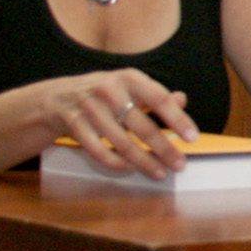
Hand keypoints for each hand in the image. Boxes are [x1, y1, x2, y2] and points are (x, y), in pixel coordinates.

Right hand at [41, 71, 196, 178]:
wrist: (57, 97)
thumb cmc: (104, 93)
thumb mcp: (130, 86)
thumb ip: (156, 94)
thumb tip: (182, 99)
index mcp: (129, 78)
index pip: (159, 98)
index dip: (177, 119)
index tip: (192, 138)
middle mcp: (109, 90)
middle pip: (142, 126)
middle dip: (164, 149)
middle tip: (180, 165)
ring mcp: (89, 108)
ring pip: (122, 143)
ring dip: (144, 162)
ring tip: (160, 172)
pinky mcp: (74, 124)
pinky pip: (98, 150)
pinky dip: (116, 163)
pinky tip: (130, 169)